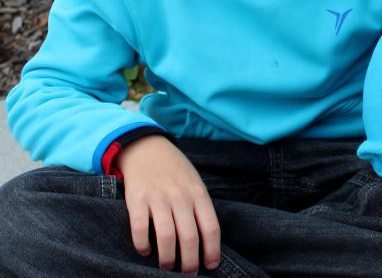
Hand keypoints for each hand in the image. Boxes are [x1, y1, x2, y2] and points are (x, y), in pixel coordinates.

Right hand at [115, 135, 220, 274]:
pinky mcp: (136, 200)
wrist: (147, 148)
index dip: (212, 251)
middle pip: (190, 237)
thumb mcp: (195, 183)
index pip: (211, 228)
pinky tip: (145, 251)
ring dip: (168, 259)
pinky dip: (142, 245)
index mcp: (198, 194)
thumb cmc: (175, 171)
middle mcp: (180, 197)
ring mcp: (158, 198)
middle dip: (190, 262)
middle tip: (188, 273)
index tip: (210, 266)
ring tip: (167, 268)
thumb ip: (200, 207)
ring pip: (167, 237)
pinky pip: (139, 229)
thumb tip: (206, 241)